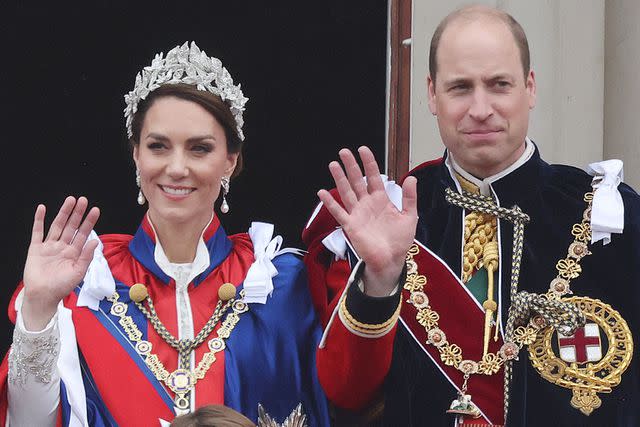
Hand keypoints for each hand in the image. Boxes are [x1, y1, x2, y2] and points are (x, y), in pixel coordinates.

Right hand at [21, 196, 99, 330]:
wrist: (43, 296)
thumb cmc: (61, 287)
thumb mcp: (78, 272)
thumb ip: (87, 256)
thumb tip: (95, 241)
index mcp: (74, 253)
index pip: (83, 234)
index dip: (89, 222)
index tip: (95, 210)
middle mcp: (62, 247)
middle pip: (71, 226)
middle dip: (77, 213)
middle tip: (83, 200)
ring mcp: (49, 246)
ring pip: (57, 226)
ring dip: (63, 213)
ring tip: (70, 200)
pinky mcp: (36, 249)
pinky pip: (37, 232)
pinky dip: (39, 220)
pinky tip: (42, 208)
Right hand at [318, 146, 416, 295]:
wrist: (391, 260)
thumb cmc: (399, 240)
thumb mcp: (409, 216)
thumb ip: (409, 197)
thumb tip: (411, 177)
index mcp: (381, 200)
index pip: (373, 177)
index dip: (369, 163)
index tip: (363, 149)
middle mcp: (367, 204)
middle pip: (357, 181)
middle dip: (351, 166)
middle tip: (344, 151)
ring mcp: (357, 214)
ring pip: (346, 192)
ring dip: (339, 178)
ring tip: (333, 164)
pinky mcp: (351, 225)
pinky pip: (339, 212)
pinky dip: (330, 202)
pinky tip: (322, 192)